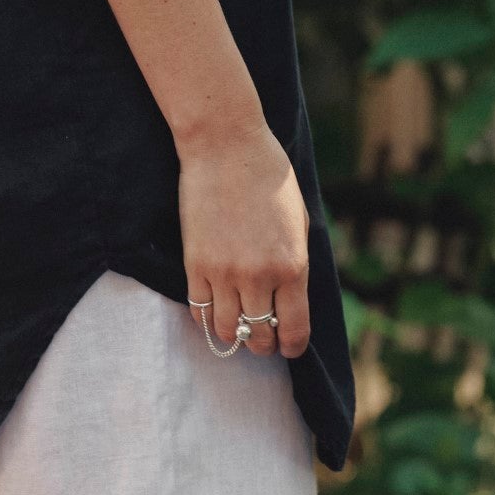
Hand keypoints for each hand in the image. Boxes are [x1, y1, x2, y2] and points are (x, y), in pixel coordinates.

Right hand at [177, 116, 310, 358]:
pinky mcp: (194, 263)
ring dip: (234, 335)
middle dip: (263, 343)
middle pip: (259, 337)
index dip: (292, 347)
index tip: (289, 348)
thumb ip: (297, 263)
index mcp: (292, 266)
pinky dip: (207, 318)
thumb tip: (292, 298)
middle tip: (263, 336)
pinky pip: (198, 310)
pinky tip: (215, 309)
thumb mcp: (299, 222)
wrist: (225, 146)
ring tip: (238, 325)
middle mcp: (259, 277)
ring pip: (226, 331)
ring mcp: (223, 273)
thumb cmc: (269, 176)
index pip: (294, 330)